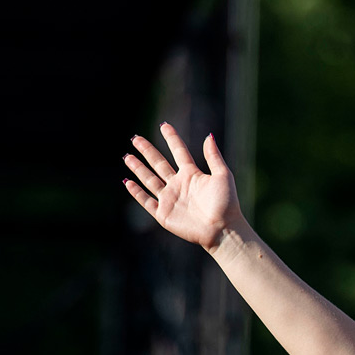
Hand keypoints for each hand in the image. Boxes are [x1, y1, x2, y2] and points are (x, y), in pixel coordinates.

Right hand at [124, 123, 243, 251]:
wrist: (223, 229)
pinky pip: (147, 201)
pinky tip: (127, 181)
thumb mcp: (223, 175)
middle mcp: (179, 185)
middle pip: (159, 164)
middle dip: (147, 151)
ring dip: (138, 168)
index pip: (179, 152)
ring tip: (127, 156)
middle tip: (135, 138)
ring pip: (150, 180)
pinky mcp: (164, 214)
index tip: (164, 125)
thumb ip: (213, 156)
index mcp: (192, 175)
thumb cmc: (227, 204)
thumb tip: (209, 135)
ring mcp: (170, 199)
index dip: (172, 138)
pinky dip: (136, 192)